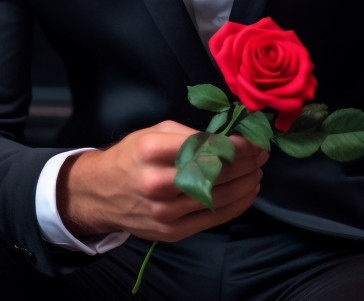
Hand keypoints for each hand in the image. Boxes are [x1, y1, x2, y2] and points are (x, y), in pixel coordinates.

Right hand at [59, 120, 266, 241]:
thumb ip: (191, 134)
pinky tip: (248, 192)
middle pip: (216, 173)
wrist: (100, 193)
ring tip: (258, 171)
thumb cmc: (132, 156)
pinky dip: (237, 205)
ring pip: (219, 197)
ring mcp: (164, 212)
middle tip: (262, 154)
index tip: (254, 140)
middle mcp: (157, 182)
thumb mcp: (154, 132)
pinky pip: (214, 218)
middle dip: (246, 162)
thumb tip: (230, 137)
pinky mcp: (171, 232)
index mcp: (152, 151)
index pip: (206, 148)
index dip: (237, 145)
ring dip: (246, 183)